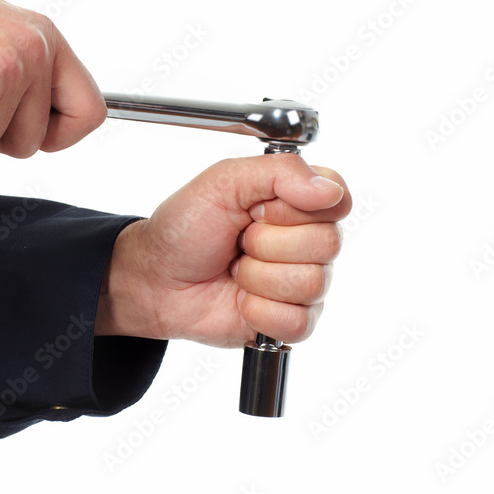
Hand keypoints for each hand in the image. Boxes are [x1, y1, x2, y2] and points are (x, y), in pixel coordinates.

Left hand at [96, 153, 350, 346]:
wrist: (156, 279)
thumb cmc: (186, 229)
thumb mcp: (223, 181)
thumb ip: (280, 172)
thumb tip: (329, 190)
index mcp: (298, 202)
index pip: (337, 200)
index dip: (294, 208)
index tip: (257, 210)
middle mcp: (308, 242)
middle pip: (327, 244)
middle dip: (267, 243)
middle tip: (238, 242)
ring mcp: (302, 283)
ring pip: (312, 283)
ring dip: (259, 278)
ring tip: (236, 270)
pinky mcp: (291, 320)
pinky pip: (299, 321)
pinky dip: (258, 311)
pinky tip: (240, 299)